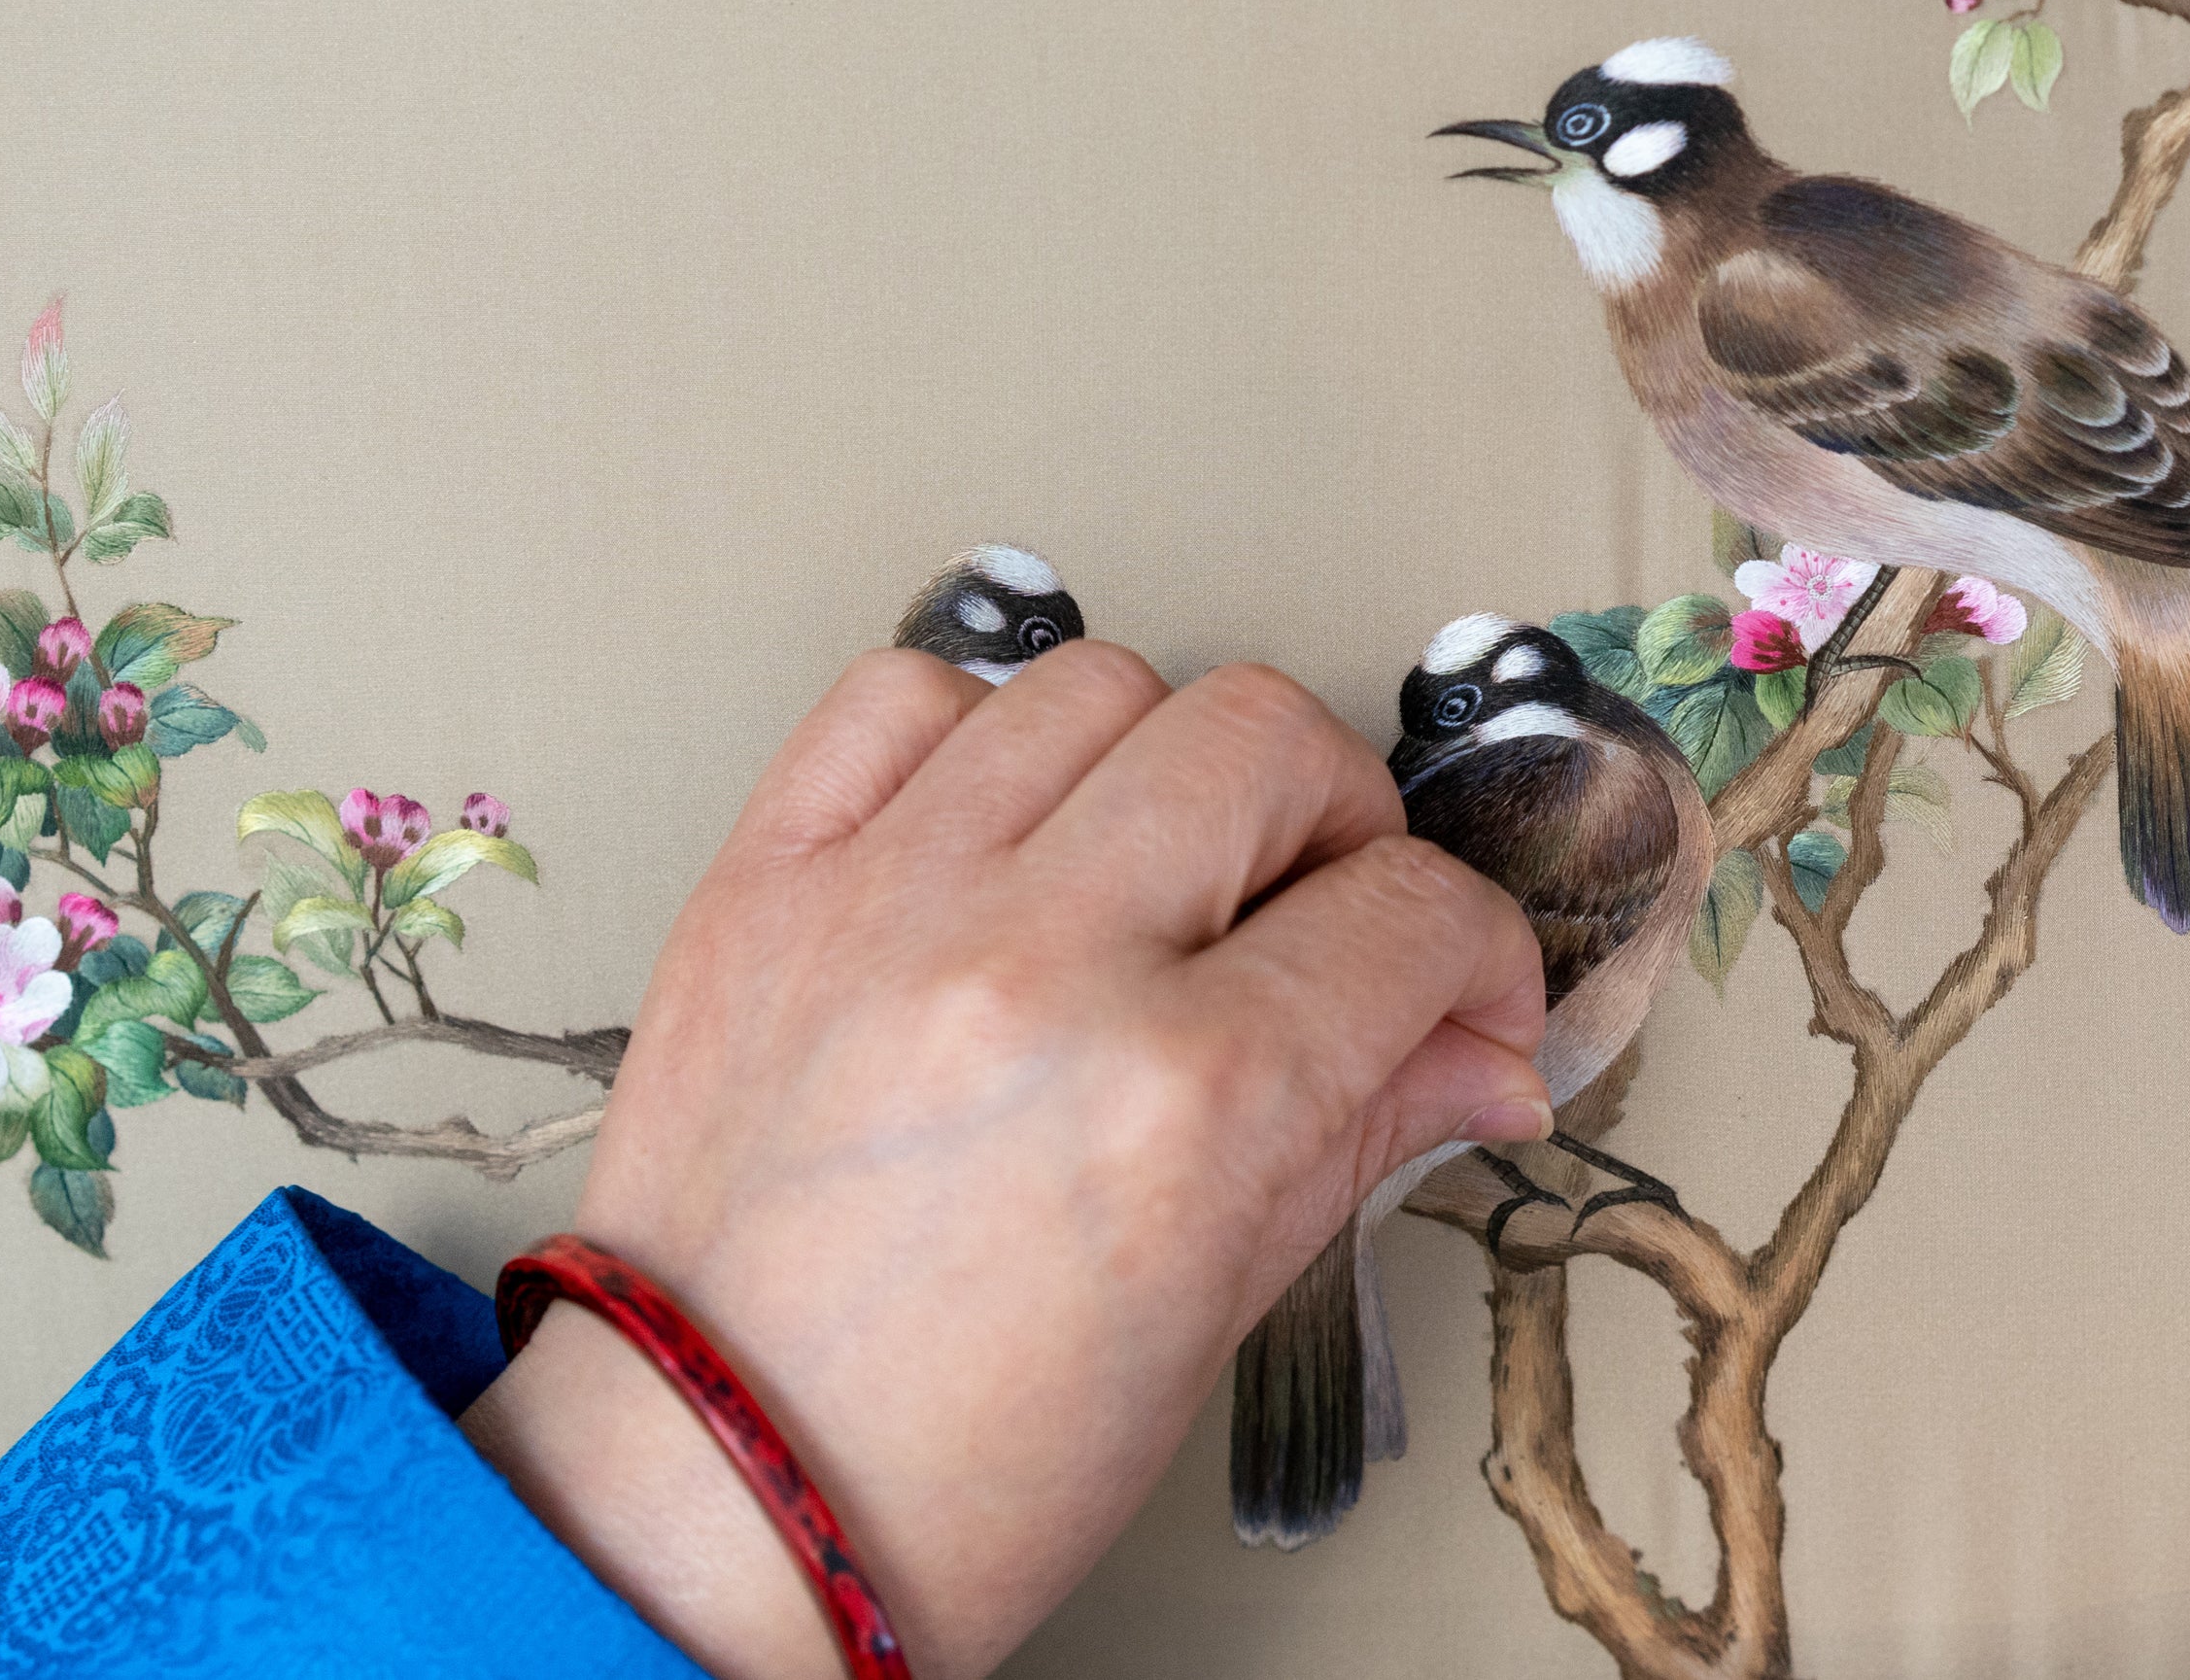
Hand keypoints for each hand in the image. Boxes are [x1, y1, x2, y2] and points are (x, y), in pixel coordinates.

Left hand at [461, 640, 1549, 1678]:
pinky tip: (1004, 825)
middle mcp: (1038, 963)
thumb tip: (1479, 1053)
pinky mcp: (764, 882)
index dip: (1473, 948)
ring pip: (1095, 685)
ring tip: (1157, 866)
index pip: (1403, 915)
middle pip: (1265, 740)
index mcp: (1180, 1102)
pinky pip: (897, 696)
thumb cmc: (947, 1466)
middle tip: (1326, 911)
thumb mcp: (1214, 1316)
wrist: (710, 1504)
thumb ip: (1363, 1135)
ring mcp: (888, 902)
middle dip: (1341, 819)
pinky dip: (978, 729)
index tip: (1460, 987)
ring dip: (1168, 763)